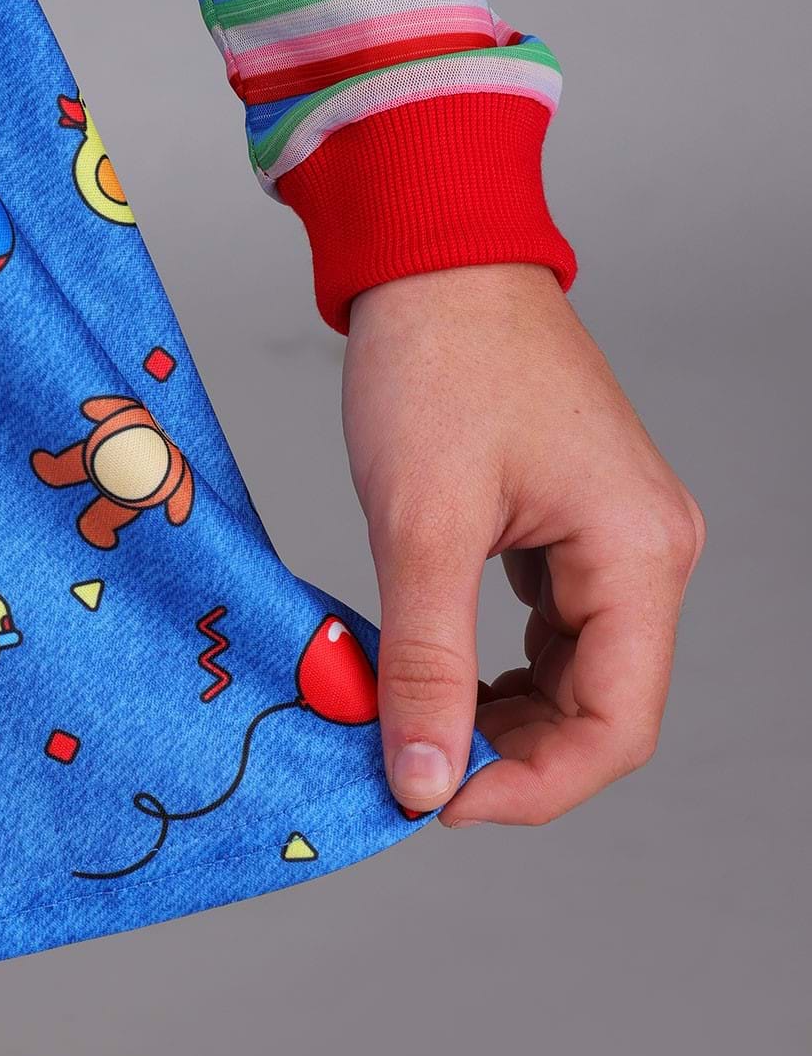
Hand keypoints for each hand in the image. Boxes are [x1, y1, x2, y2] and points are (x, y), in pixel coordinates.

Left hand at [341, 264, 704, 825]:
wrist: (433, 253)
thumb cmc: (436, 360)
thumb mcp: (420, 523)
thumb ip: (427, 661)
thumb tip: (425, 782)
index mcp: (638, 554)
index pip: (616, 728)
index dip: (531, 788)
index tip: (437, 802)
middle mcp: (648, 551)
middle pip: (601, 710)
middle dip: (508, 754)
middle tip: (407, 765)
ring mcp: (613, 535)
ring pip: (572, 674)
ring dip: (495, 712)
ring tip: (408, 718)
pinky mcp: (571, 521)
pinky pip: (549, 627)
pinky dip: (490, 663)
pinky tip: (428, 667)